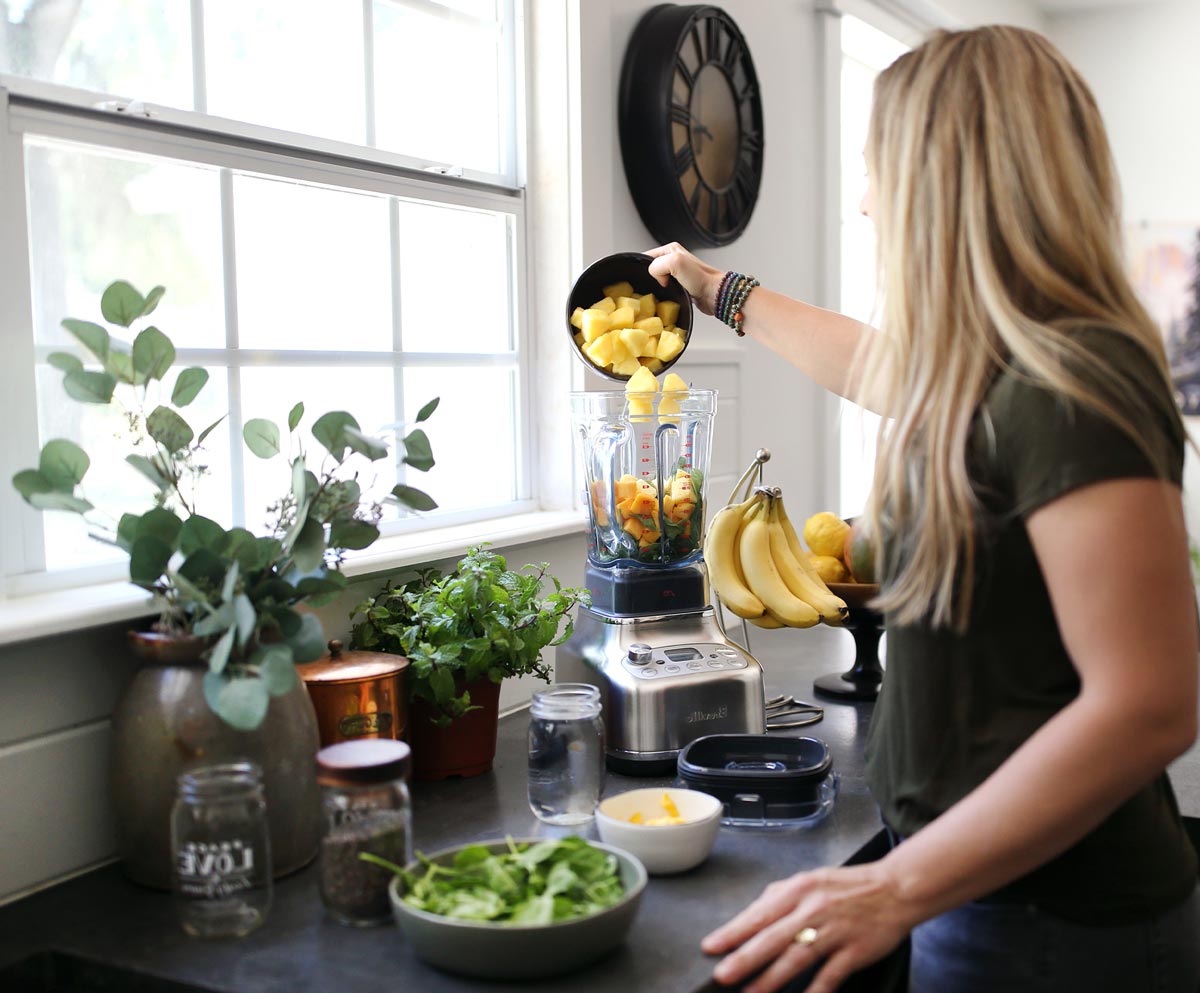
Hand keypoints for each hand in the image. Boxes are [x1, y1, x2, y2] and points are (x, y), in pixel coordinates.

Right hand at [645, 243, 724, 315]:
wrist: (715, 294)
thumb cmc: (701, 278)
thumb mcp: (675, 262)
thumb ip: (657, 265)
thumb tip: (654, 276)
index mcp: (671, 249)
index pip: (647, 256)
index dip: (645, 267)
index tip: (652, 276)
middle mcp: (674, 259)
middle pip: (651, 270)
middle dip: (650, 279)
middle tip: (660, 284)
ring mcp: (677, 274)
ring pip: (656, 281)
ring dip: (657, 288)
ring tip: (666, 290)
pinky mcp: (680, 286)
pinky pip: (664, 290)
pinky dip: (663, 294)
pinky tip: (670, 296)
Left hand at [701, 862, 914, 992]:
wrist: (895, 889)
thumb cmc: (848, 886)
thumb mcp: (809, 879)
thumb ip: (779, 895)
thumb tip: (752, 913)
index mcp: (799, 890)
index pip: (759, 913)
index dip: (733, 932)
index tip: (711, 946)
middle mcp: (813, 909)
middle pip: (773, 937)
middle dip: (745, 958)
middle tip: (723, 974)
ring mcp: (835, 932)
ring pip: (797, 958)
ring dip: (771, 979)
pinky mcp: (855, 951)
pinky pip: (830, 975)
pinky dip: (815, 991)